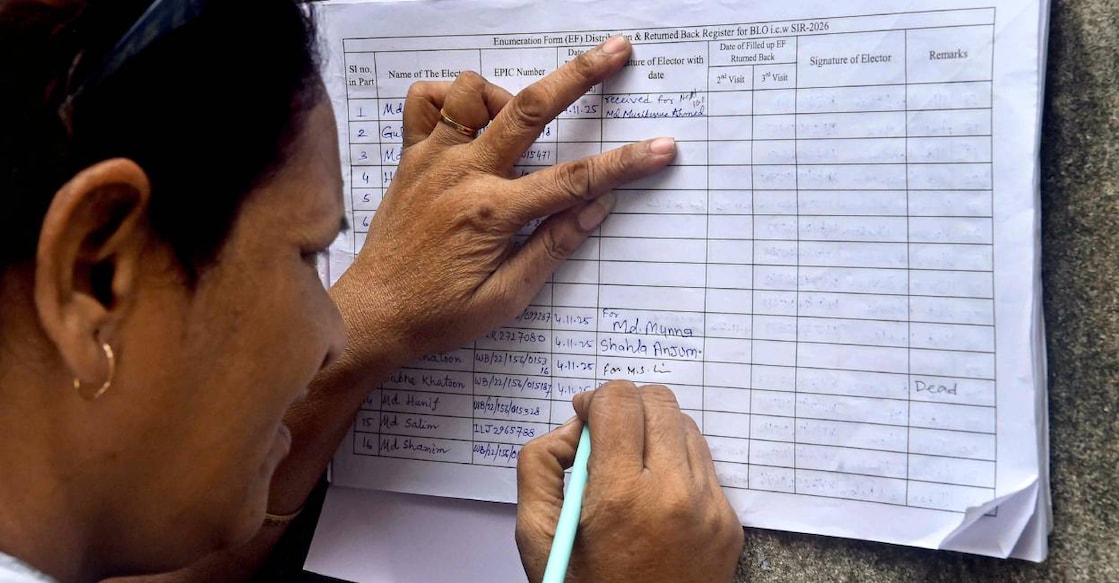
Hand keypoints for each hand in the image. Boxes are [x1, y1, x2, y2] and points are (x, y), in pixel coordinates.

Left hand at [330, 36, 675, 370]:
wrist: (371, 315)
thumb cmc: (437, 315)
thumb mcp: (504, 299)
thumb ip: (551, 248)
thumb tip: (598, 208)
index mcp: (490, 214)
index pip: (573, 180)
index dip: (625, 163)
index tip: (661, 148)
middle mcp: (461, 175)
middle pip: (531, 108)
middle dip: (581, 76)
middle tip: (618, 51)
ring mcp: (431, 159)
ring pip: (474, 92)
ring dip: (507, 95)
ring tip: (522, 122)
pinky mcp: (409, 157)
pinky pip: (426, 101)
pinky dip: (452, 99)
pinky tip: (472, 123)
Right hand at [516, 381, 743, 582]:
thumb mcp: (537, 537)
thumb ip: (540, 465)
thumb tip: (574, 428)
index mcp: (621, 497)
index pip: (618, 401)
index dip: (595, 401)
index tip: (585, 419)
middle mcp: (674, 495)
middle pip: (657, 402)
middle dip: (626, 409)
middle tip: (607, 438)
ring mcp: (710, 509)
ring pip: (686, 426)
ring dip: (655, 432)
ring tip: (631, 468)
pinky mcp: (729, 523)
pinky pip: (705, 465)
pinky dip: (677, 464)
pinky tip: (654, 495)